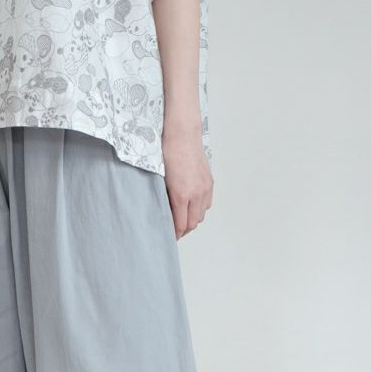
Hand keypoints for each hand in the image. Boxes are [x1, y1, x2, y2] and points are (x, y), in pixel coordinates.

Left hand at [162, 125, 213, 239]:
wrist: (182, 134)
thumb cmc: (168, 152)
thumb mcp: (161, 180)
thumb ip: (166, 199)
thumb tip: (165, 213)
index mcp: (182, 195)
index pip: (181, 225)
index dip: (175, 234)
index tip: (169, 237)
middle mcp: (197, 194)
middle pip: (192, 223)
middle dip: (183, 230)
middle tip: (174, 232)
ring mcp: (205, 188)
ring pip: (201, 215)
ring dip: (192, 220)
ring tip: (182, 220)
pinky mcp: (209, 182)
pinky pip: (207, 203)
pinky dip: (199, 209)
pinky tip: (191, 207)